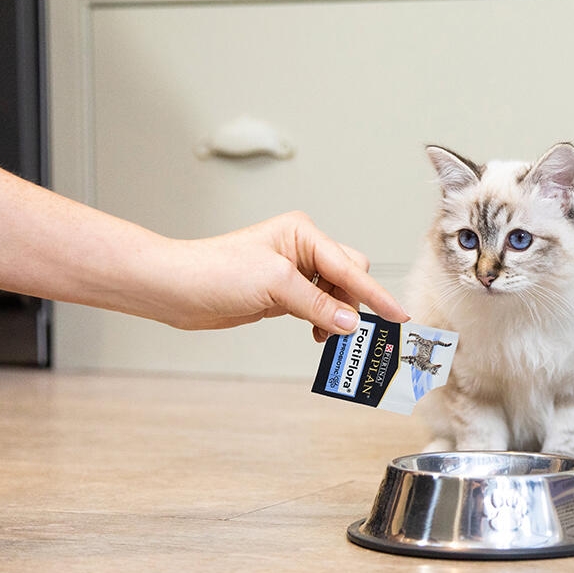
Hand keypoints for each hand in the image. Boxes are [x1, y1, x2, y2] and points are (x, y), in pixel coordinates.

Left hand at [156, 211, 408, 339]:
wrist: (175, 288)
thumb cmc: (215, 272)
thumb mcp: (274, 285)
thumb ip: (317, 303)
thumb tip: (350, 322)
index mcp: (303, 233)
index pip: (349, 266)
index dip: (374, 293)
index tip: (398, 315)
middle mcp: (302, 249)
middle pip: (349, 277)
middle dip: (353, 304)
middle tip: (355, 333)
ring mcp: (293, 272)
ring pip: (336, 295)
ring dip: (336, 317)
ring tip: (329, 338)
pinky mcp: (284, 293)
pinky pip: (319, 307)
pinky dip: (323, 322)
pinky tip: (317, 335)